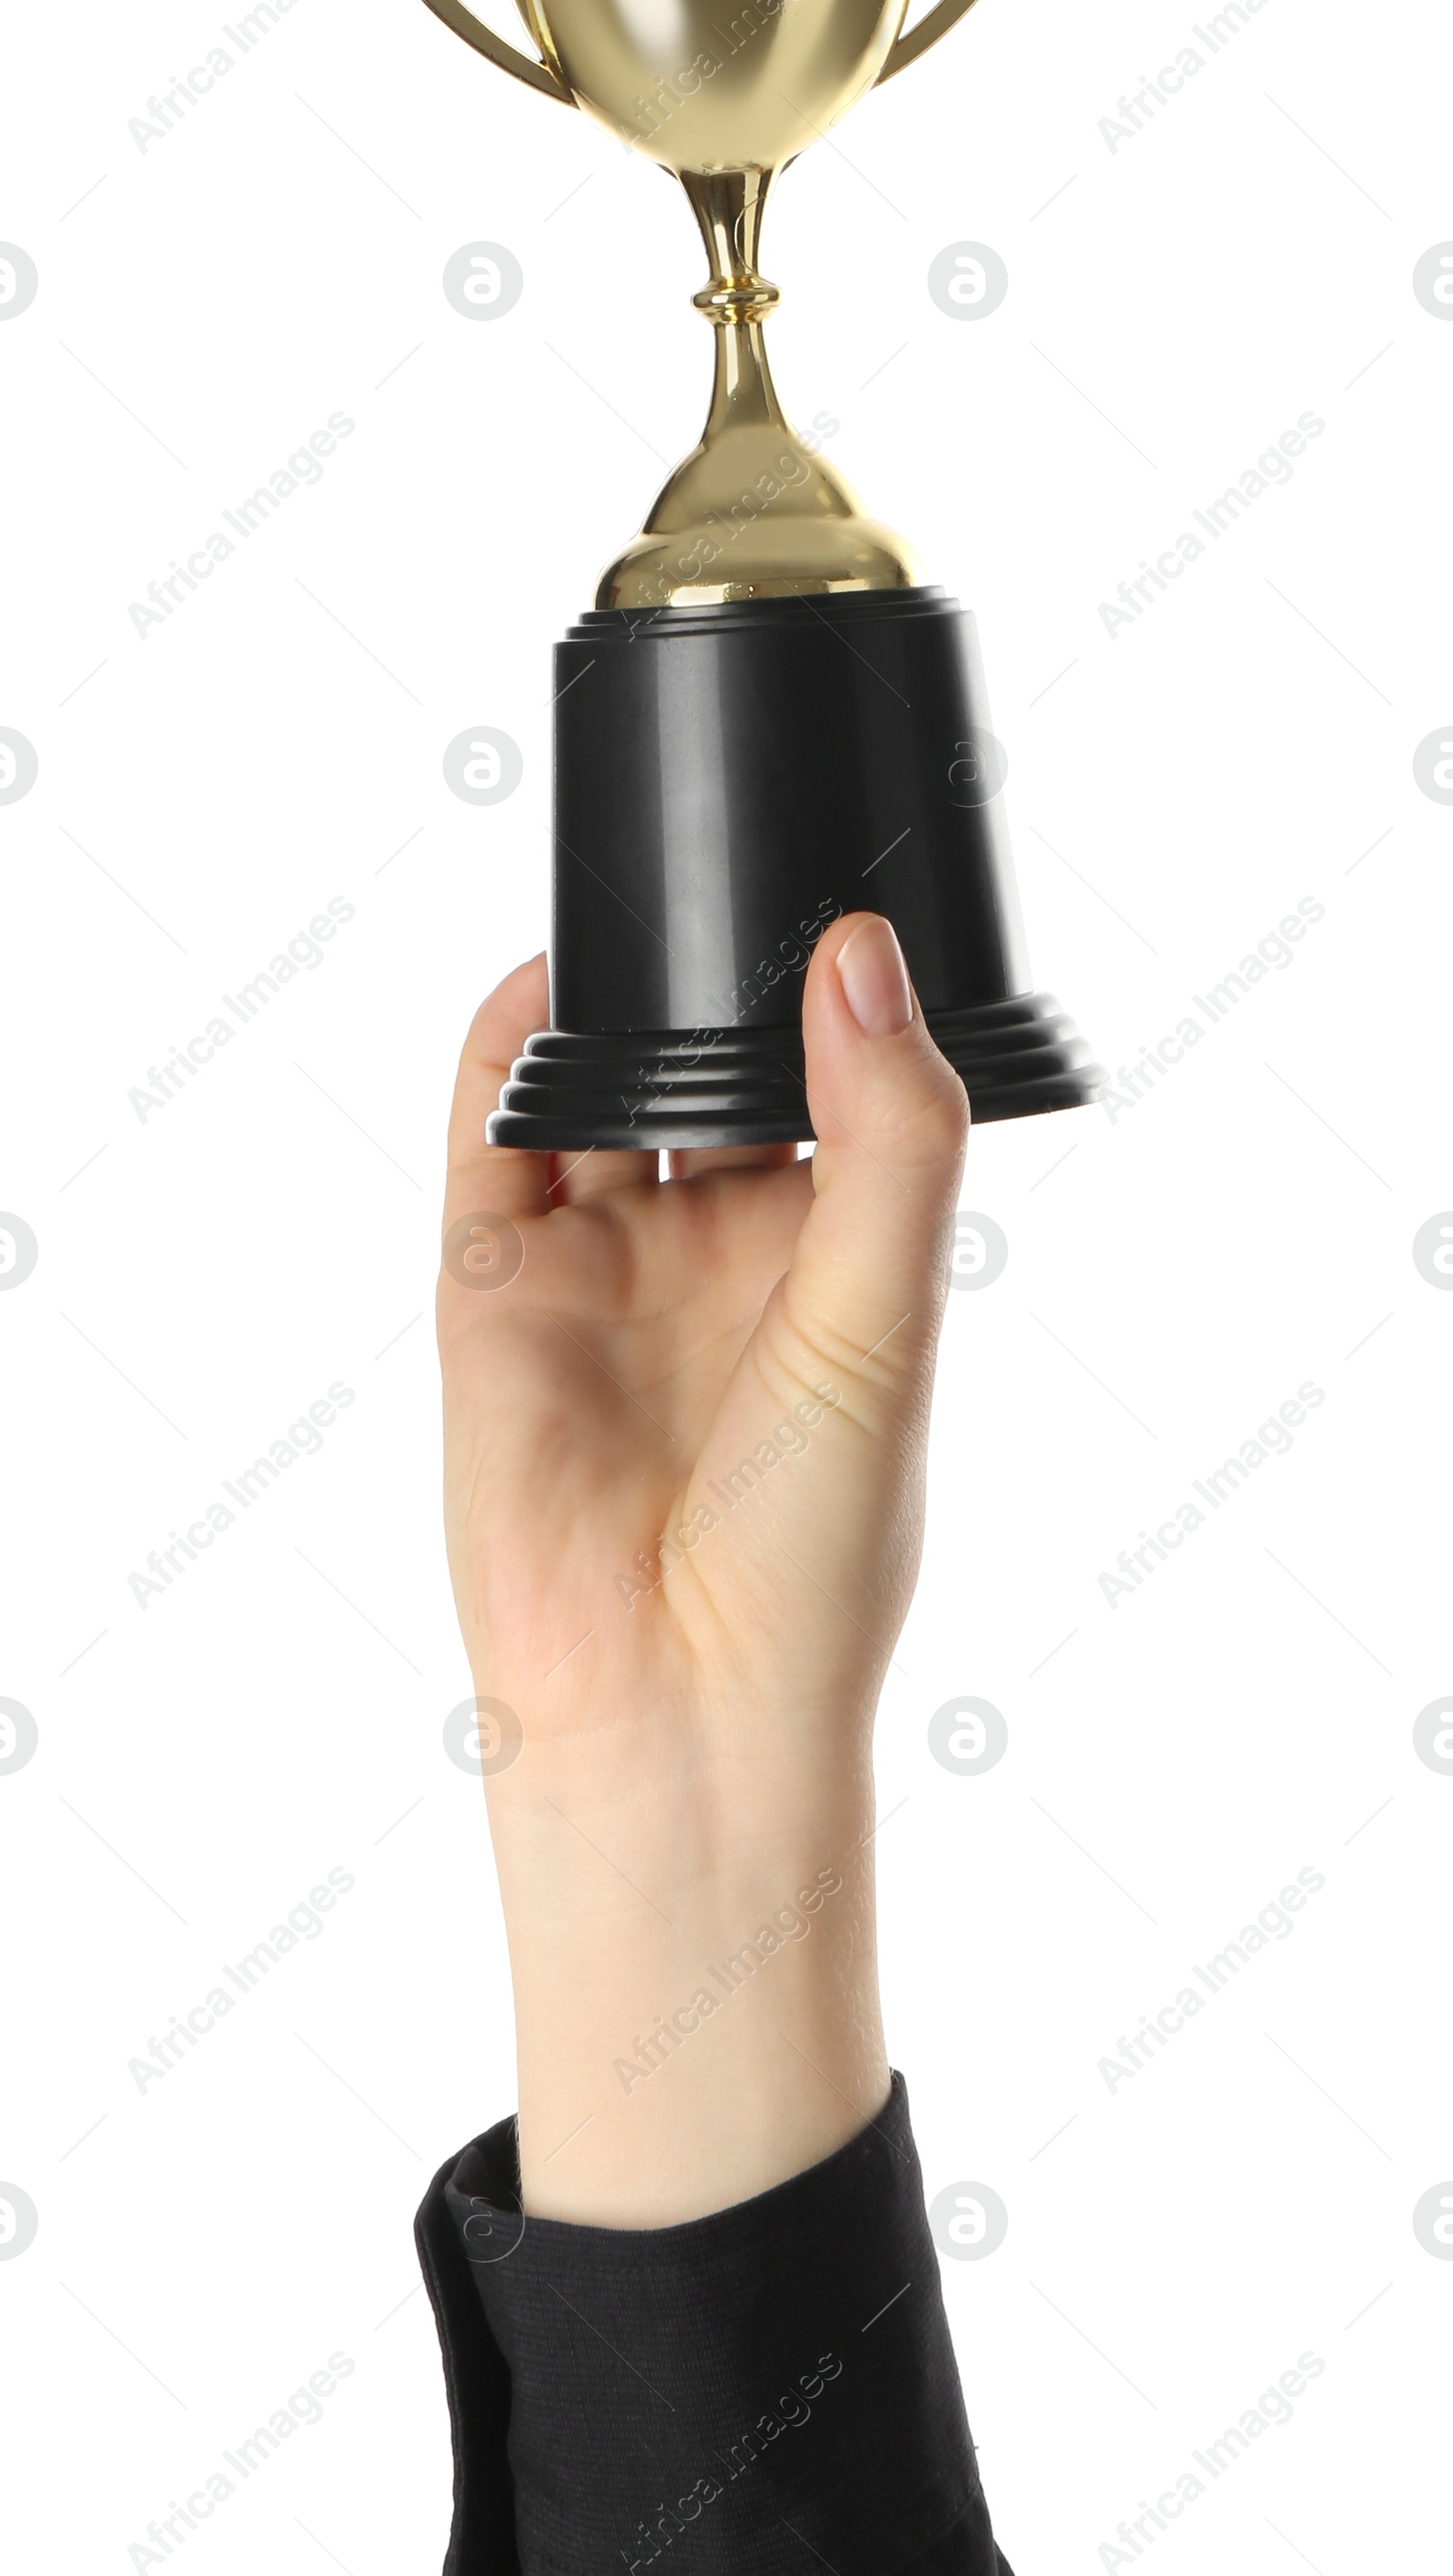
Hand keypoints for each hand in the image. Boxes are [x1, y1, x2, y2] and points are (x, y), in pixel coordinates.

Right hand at [437, 915, 968, 2220]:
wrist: (674, 1705)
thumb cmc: (813, 1554)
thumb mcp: (884, 1321)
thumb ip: (886, 1139)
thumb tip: (861, 962)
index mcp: (838, 1259)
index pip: (840, 1085)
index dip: (840, 993)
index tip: (853, 892)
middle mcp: (719, 1252)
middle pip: (710, 1067)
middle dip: (716, 982)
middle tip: (741, 870)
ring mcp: (604, 1267)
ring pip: (598, 1089)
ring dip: (614, 1002)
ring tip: (647, 906)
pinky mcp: (496, 1291)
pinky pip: (493, 1144)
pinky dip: (507, 1055)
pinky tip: (540, 983)